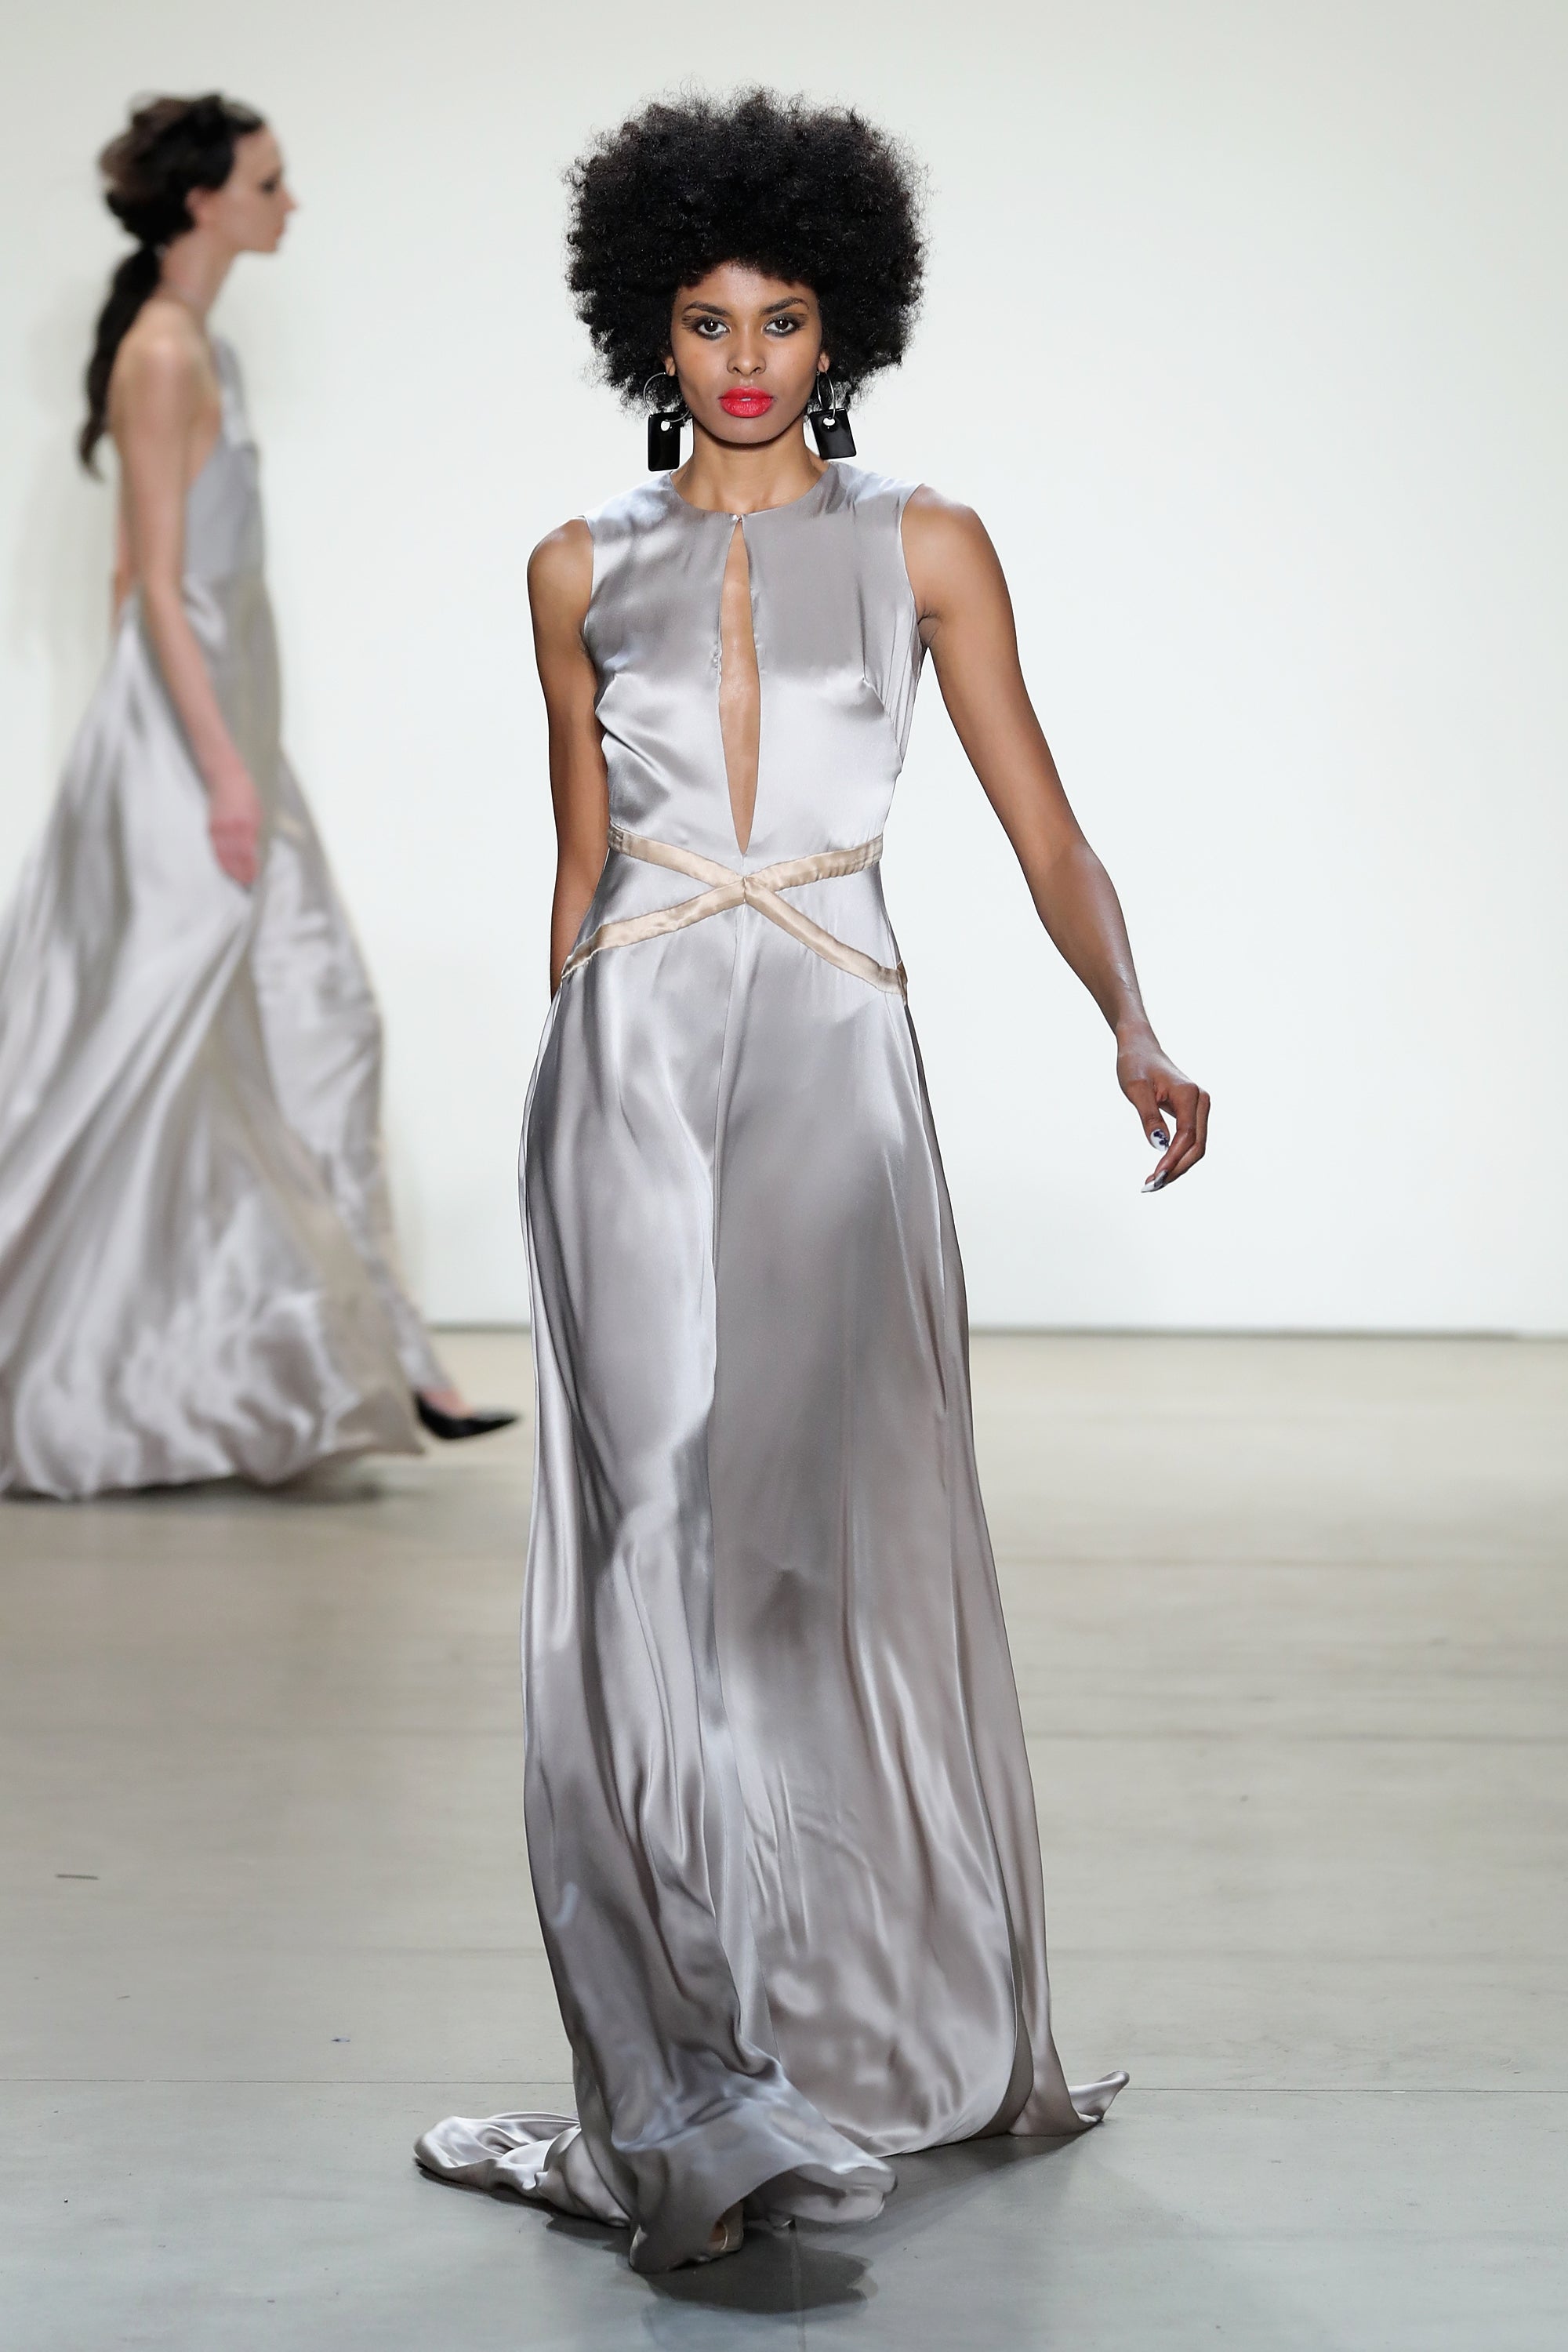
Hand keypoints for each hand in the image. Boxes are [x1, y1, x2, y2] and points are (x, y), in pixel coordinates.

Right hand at [207, 766, 261, 887]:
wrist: (226, 777)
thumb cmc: (245, 794)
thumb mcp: (257, 813)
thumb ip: (254, 833)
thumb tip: (253, 852)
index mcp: (246, 824)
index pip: (247, 853)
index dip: (249, 867)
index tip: (252, 878)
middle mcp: (231, 828)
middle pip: (234, 857)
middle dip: (239, 872)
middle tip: (244, 884)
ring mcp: (219, 828)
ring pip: (223, 854)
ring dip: (229, 868)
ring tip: (235, 879)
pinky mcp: (211, 827)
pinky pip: (215, 847)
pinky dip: (220, 858)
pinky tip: (223, 866)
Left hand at [1117, 1028, 1209, 1190]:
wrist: (1140, 1048)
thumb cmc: (1135, 1064)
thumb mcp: (1135, 1089)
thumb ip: (1148, 1116)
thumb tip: (1160, 1146)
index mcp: (1190, 1095)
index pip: (1187, 1136)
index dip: (1172, 1160)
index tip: (1153, 1178)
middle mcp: (1201, 1101)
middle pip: (1197, 1146)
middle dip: (1177, 1169)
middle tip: (1151, 1186)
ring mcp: (1199, 1107)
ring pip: (1196, 1146)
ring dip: (1178, 1167)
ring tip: (1154, 1182)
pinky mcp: (1192, 1112)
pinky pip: (1190, 1140)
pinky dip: (1178, 1157)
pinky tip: (1161, 1168)